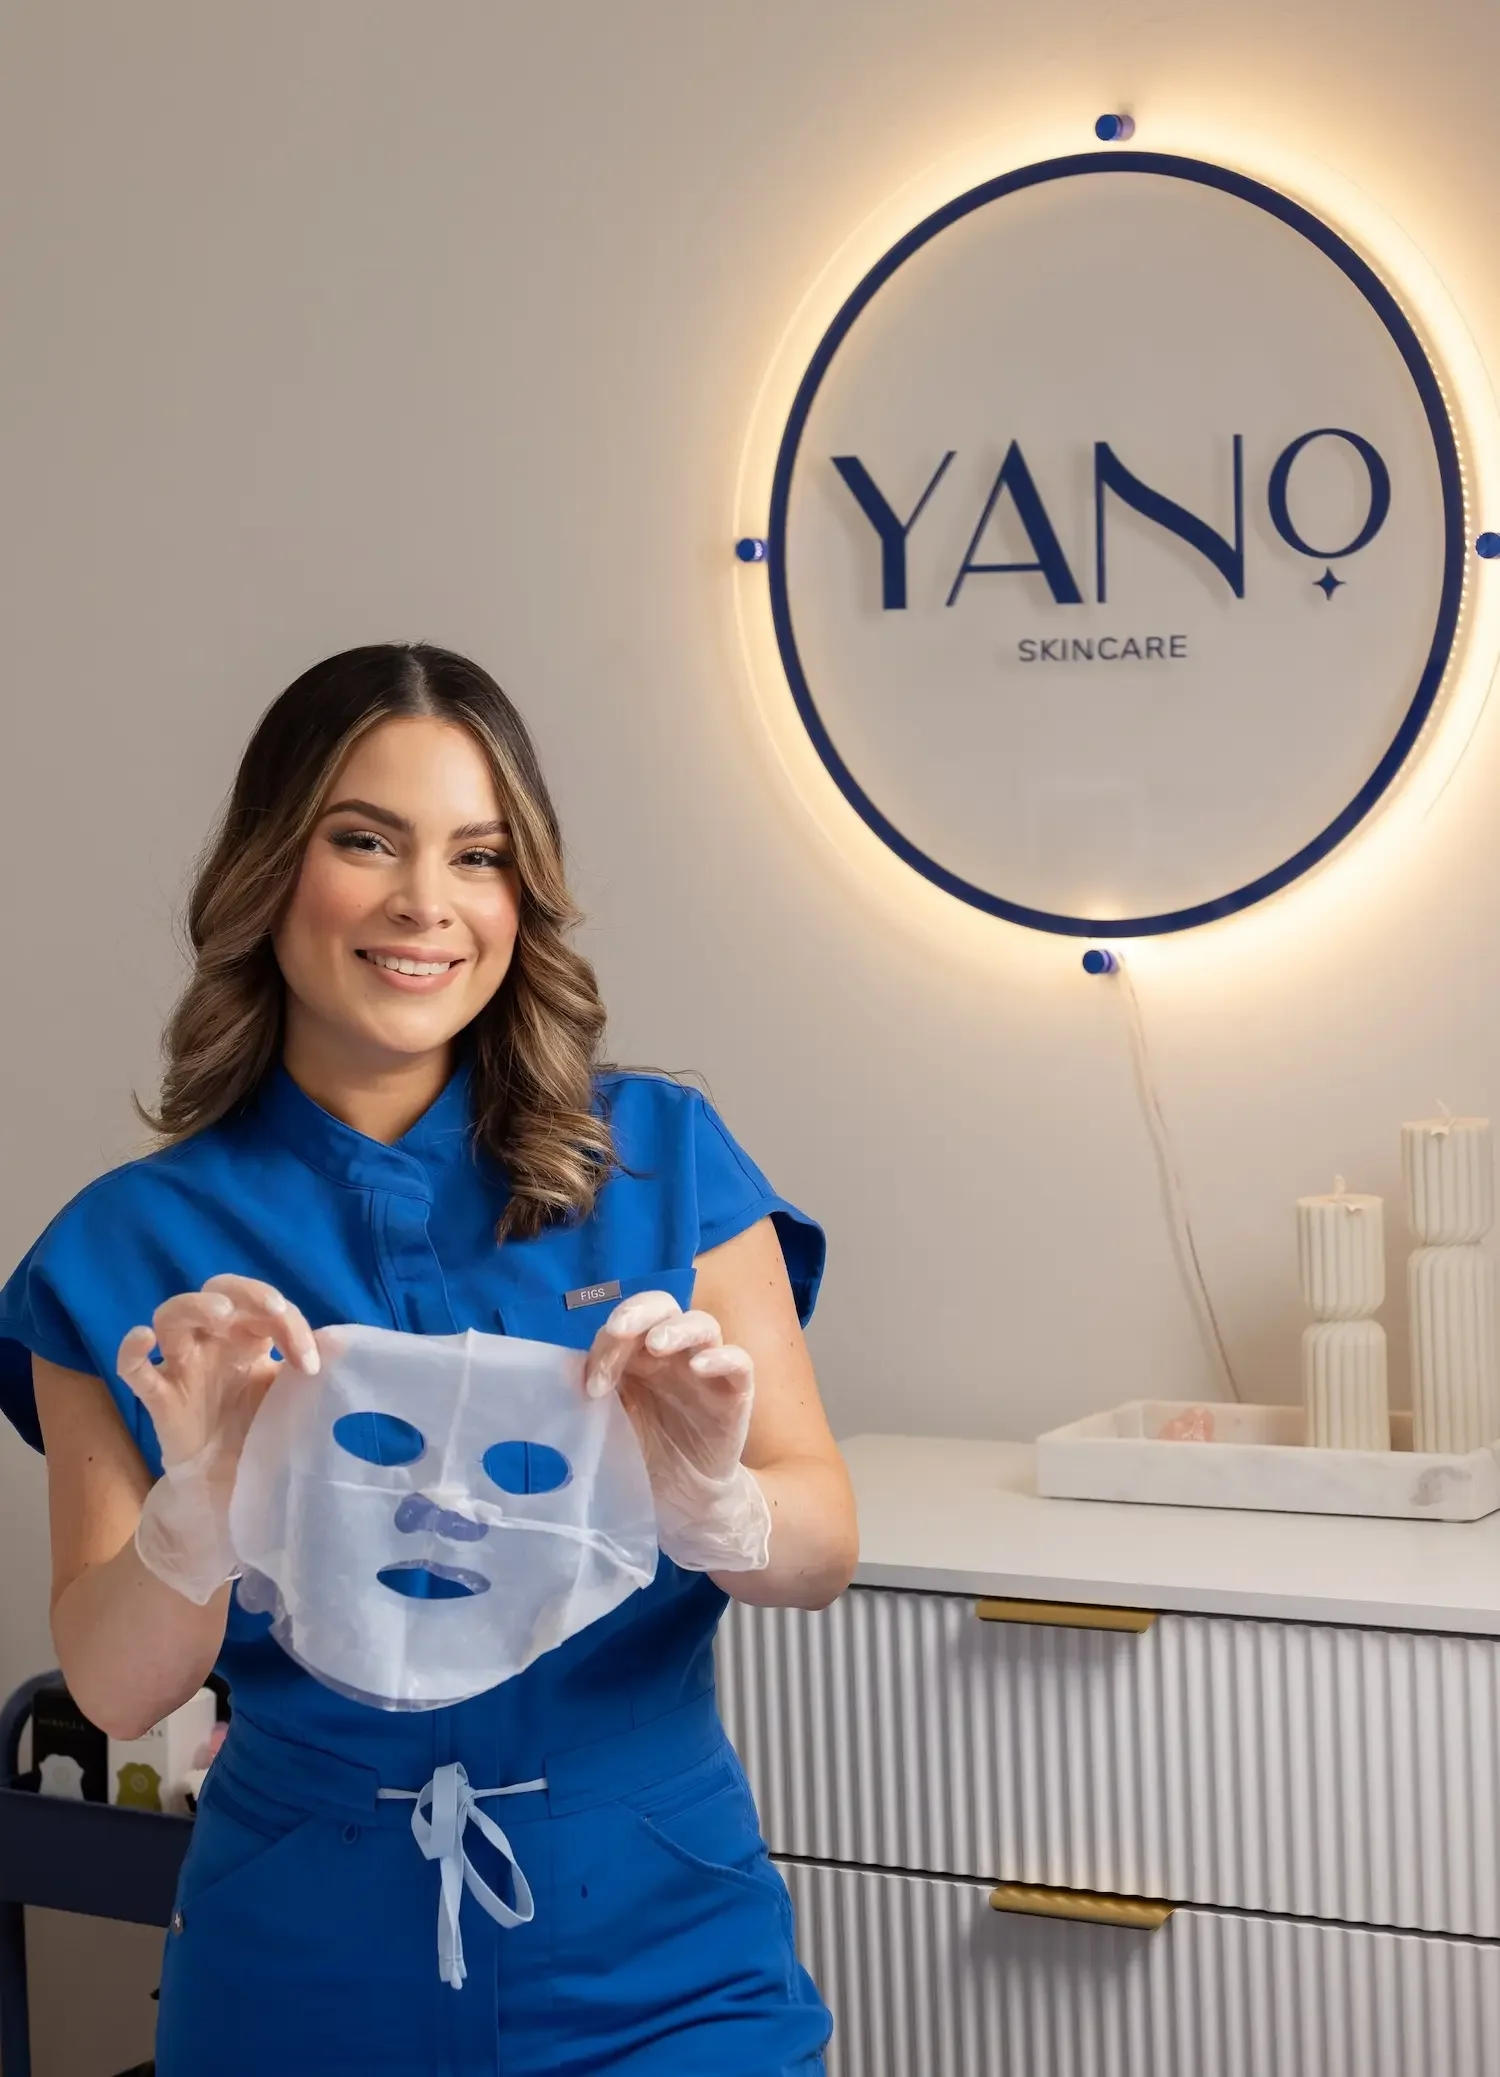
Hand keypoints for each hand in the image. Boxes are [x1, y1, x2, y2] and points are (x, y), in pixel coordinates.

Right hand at [119, 1276, 318, 1604]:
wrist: (232, 1490)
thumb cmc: (263, 1433)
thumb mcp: (293, 1398)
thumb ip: (309, 1368)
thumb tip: (345, 1345)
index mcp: (249, 1339)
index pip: (264, 1308)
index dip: (289, 1323)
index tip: (312, 1363)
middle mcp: (214, 1344)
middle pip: (216, 1293)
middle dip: (244, 1293)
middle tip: (272, 1310)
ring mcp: (183, 1367)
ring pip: (171, 1317)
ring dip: (194, 1308)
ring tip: (220, 1315)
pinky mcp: (160, 1399)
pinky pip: (135, 1370)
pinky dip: (132, 1351)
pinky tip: (142, 1340)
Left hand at [584, 1292, 770, 1572]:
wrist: (680, 1496)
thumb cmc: (642, 1449)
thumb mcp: (610, 1420)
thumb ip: (593, 1391)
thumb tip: (560, 1371)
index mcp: (639, 1353)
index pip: (625, 1324)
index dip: (608, 1342)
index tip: (592, 1385)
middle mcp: (673, 1352)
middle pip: (664, 1307)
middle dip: (640, 1312)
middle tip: (619, 1329)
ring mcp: (707, 1368)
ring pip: (702, 1324)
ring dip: (678, 1329)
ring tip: (656, 1345)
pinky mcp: (735, 1391)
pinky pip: (738, 1362)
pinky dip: (722, 1358)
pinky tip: (701, 1367)